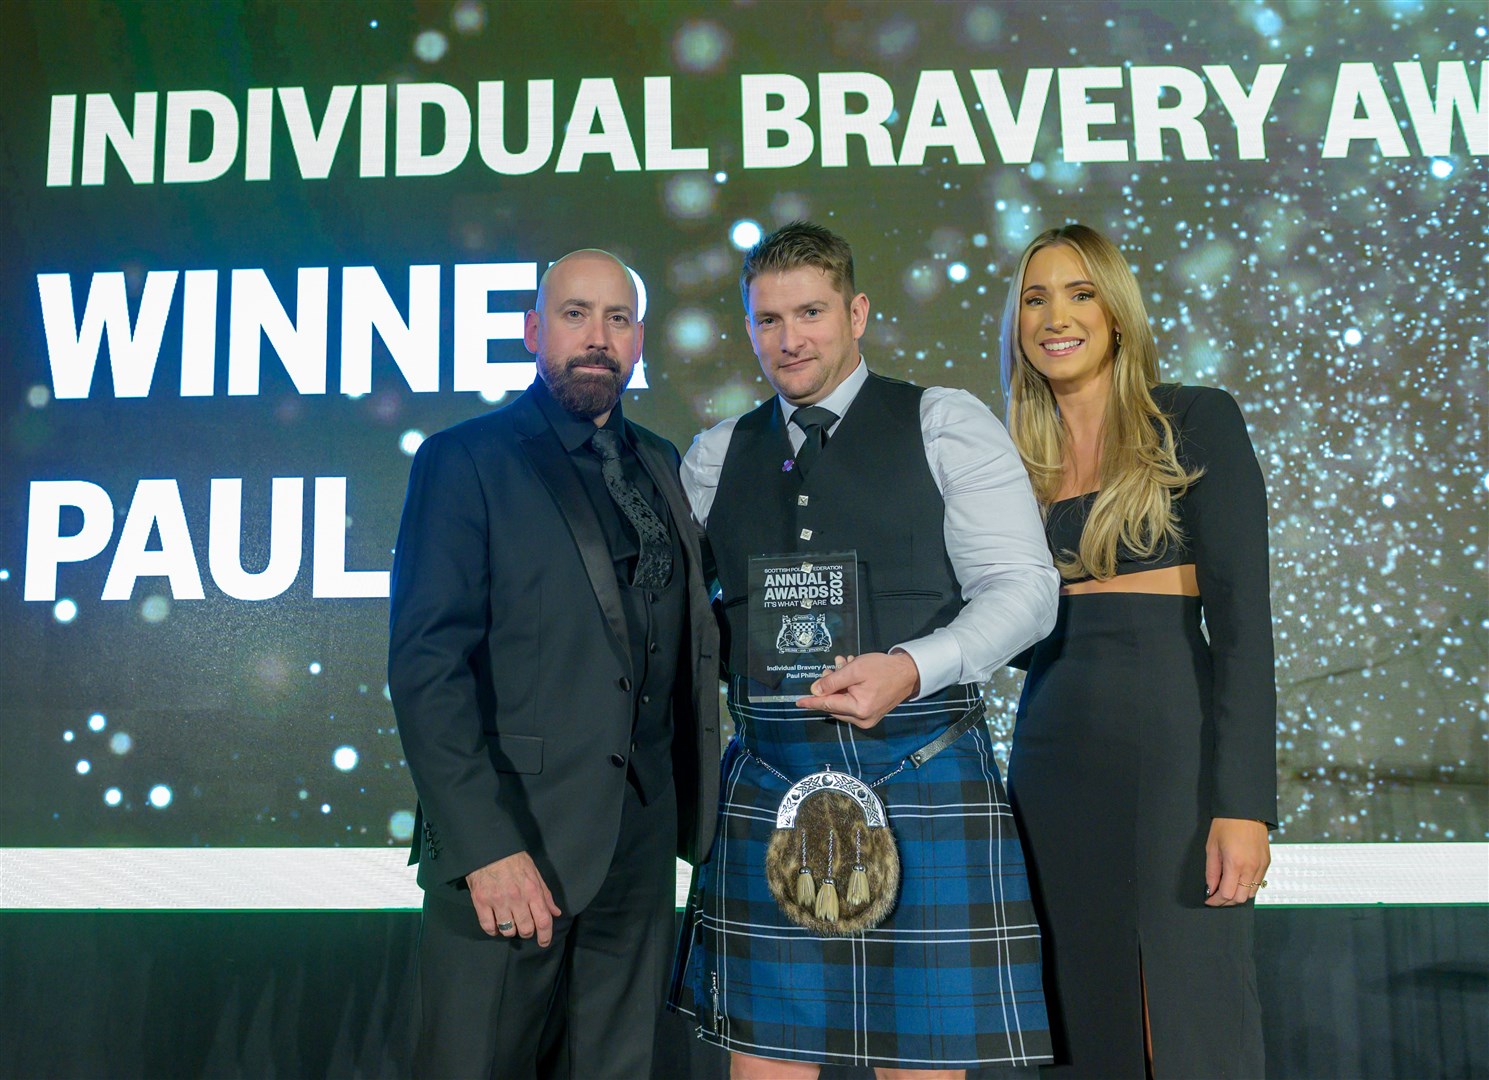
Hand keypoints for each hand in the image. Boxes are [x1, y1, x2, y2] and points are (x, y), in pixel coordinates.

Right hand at [466, 851, 562, 944]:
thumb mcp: (535, 873)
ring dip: (510, 931)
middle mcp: (516, 898)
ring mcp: (498, 901)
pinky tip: (495, 925)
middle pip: (526, 929)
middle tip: (525, 927)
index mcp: (532, 891)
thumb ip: (545, 895)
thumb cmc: (514, 859)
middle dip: (527, 932)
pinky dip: (493, 930)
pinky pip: (488, 927)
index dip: (545, 936)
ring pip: (507, 931)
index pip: (543, 920)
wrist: (489, 848)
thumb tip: (556, 913)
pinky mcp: (480, 902)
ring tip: (510, 923)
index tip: (543, 942)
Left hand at [794, 651, 920, 729]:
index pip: (828, 705)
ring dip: (839, 685)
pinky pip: (852, 704)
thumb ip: (833, 681)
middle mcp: (862, 719)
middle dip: (829, 686)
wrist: (909, 673)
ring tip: (843, 665)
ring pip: (842, 703)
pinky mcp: (870, 715)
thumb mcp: (855, 670)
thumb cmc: (884, 669)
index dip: (812, 701)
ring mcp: (867, 719)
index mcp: (859, 709)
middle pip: (834, 704)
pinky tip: (850, 673)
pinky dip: (848, 690)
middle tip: (830, 668)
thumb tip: (815, 690)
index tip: (797, 702)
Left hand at [1204, 818, 1270, 906]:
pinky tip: (1238, 881)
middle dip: (1226, 901)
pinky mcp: (1267, 863)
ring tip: (1227, 888)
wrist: (1246, 810)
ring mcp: (1261, 866)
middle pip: (1240, 898)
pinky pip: (1259, 883)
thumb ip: (1212, 872)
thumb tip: (1211, 889)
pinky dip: (1248, 887)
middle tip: (1216, 896)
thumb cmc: (1226, 825)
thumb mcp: (1212, 847)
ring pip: (1251, 894)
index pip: (1227, 894)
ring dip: (1238, 896)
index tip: (1209, 900)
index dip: (1216, 901)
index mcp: (1235, 864)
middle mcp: (1251, 868)